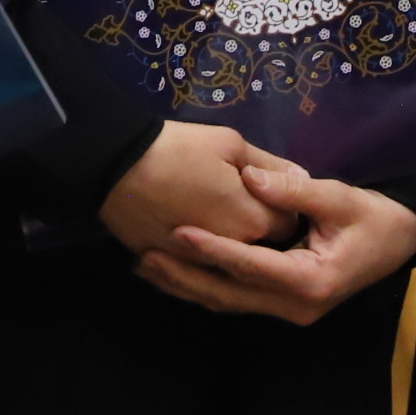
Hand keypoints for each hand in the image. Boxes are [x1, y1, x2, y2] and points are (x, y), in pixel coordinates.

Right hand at [101, 119, 280, 257]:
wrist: (113, 163)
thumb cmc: (178, 148)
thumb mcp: (231, 144)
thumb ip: (271, 168)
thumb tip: (301, 178)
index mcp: (252, 221)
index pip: (288, 227)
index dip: (284, 210)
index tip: (274, 197)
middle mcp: (229, 252)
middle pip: (259, 251)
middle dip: (261, 234)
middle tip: (248, 208)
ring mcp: (195, 264)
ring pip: (225, 266)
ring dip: (229, 250)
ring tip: (220, 223)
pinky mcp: (167, 265)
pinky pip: (191, 270)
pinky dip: (196, 260)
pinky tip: (193, 239)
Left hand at [146, 158, 415, 324]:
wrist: (400, 242)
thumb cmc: (374, 218)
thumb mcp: (341, 198)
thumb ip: (294, 190)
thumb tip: (250, 178)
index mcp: (312, 282)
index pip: (251, 266)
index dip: (213, 249)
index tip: (178, 231)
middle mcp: (296, 306)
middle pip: (230, 294)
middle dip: (185, 276)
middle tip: (144, 256)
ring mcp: (288, 310)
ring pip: (228, 301)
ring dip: (187, 284)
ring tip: (146, 264)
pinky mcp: (281, 304)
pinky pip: (236, 298)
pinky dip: (204, 285)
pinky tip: (175, 271)